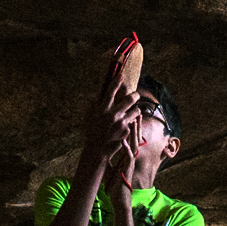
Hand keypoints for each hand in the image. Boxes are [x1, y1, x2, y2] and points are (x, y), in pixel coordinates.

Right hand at [81, 49, 168, 177]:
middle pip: (130, 99)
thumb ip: (94, 106)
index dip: (116, 82)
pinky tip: (127, 125)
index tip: (121, 76)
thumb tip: (97, 96)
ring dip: (135, 110)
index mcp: (102, 110)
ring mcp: (121, 123)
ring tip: (132, 112)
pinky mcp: (127, 131)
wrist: (98, 150)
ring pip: (136, 110)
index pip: (110, 92)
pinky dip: (132, 122)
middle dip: (135, 95)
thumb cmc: (92, 133)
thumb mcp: (90, 117)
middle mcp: (113, 115)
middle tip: (136, 94)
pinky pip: (133, 122)